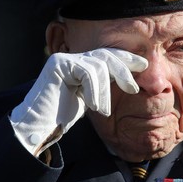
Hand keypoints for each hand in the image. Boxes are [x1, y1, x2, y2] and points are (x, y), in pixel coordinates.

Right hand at [10, 48, 147, 155]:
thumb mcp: (90, 99)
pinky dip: (94, 91)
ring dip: (105, 92)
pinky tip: (94, 107)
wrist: (40, 126)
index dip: (126, 58)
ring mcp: (64, 59)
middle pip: (106, 56)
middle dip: (124, 70)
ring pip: (99, 66)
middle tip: (134, 88)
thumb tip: (127, 80)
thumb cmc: (63, 116)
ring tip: (103, 111)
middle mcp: (73, 58)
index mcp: (81, 65)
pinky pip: (87, 73)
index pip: (107, 56)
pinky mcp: (59, 64)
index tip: (143, 66)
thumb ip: (103, 86)